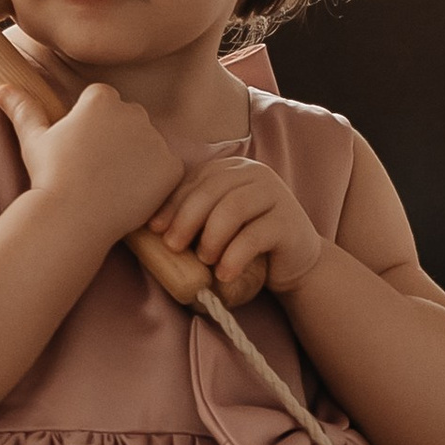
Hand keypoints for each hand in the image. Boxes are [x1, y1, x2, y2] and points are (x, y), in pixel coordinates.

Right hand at [0, 78, 179, 244]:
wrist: (72, 217)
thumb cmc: (49, 177)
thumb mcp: (33, 139)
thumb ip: (24, 108)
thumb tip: (3, 88)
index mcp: (101, 98)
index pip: (103, 102)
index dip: (90, 127)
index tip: (80, 150)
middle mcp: (133, 111)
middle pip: (129, 120)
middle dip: (118, 139)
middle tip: (95, 169)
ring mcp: (156, 139)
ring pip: (149, 144)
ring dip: (138, 159)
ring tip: (111, 184)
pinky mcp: (172, 167)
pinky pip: (168, 170)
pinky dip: (156, 182)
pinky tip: (131, 195)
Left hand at [152, 153, 326, 306]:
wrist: (295, 264)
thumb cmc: (247, 244)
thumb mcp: (216, 225)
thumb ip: (194, 216)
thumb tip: (150, 227)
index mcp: (233, 169)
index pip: (197, 179)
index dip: (173, 203)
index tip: (155, 229)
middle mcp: (256, 174)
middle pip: (214, 189)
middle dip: (187, 218)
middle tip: (173, 246)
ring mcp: (276, 195)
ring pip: (234, 208)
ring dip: (211, 236)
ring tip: (204, 260)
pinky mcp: (289, 222)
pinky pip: (255, 236)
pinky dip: (234, 257)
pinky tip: (224, 275)